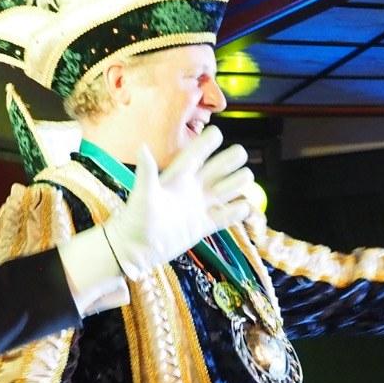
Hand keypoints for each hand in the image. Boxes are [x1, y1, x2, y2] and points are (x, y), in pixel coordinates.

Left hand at [101, 128, 254, 277]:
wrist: (136, 250)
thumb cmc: (136, 221)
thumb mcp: (143, 195)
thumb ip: (147, 172)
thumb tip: (142, 147)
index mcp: (177, 178)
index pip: (195, 155)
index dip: (206, 143)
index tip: (218, 132)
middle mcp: (190, 189)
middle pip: (216, 169)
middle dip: (230, 160)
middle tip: (241, 154)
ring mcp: (198, 207)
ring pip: (225, 190)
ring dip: (237, 183)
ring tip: (247, 177)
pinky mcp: (202, 226)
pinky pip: (225, 216)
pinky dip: (237, 212)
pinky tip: (246, 207)